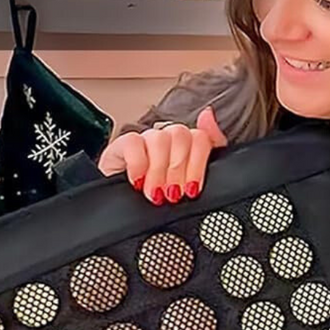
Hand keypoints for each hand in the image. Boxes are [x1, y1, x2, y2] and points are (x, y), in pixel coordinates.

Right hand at [97, 105, 227, 205]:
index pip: (200, 138)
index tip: (192, 189)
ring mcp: (144, 141)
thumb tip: (208, 115)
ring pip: (159, 138)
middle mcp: (166, 140)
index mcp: (186, 148)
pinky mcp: (121, 146)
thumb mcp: (188, 186)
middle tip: (172, 194)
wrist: (124, 214)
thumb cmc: (156, 201)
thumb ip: (207, 152)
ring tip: (155, 194)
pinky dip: (138, 165)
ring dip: (159, 170)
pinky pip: (133, 142)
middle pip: (181, 135)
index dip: (197, 164)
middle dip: (178, 170)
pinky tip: (138, 182)